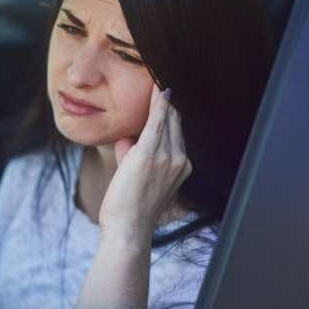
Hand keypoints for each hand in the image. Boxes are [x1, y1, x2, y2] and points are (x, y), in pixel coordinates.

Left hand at [99, 85, 191, 243]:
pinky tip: (158, 87)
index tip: (164, 94)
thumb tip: (127, 139)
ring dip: (161, 99)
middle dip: (167, 103)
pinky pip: (157, 121)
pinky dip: (158, 102)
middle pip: (175, 122)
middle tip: (158, 79)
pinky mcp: (149, 154)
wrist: (128, 229)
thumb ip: (133, 156)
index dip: (170, 112)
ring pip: (167, 119)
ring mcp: (167, 157)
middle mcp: (179, 160)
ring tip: (156, 78)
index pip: (177, 131)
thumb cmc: (129, 209)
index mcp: (182, 166)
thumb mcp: (137, 179)